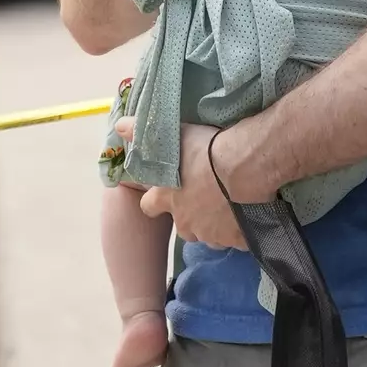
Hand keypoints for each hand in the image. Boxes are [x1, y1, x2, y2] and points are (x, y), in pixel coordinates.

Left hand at [139, 124, 248, 247]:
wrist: (243, 168)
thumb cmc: (207, 149)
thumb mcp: (174, 135)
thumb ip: (144, 133)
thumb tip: (119, 126)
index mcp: (167, 198)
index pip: (148, 207)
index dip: (155, 201)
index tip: (164, 195)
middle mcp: (185, 221)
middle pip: (183, 227)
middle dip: (191, 217)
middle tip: (206, 198)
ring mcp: (211, 234)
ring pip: (209, 235)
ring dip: (215, 225)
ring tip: (229, 206)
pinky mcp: (234, 240)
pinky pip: (235, 239)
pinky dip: (239, 230)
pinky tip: (248, 215)